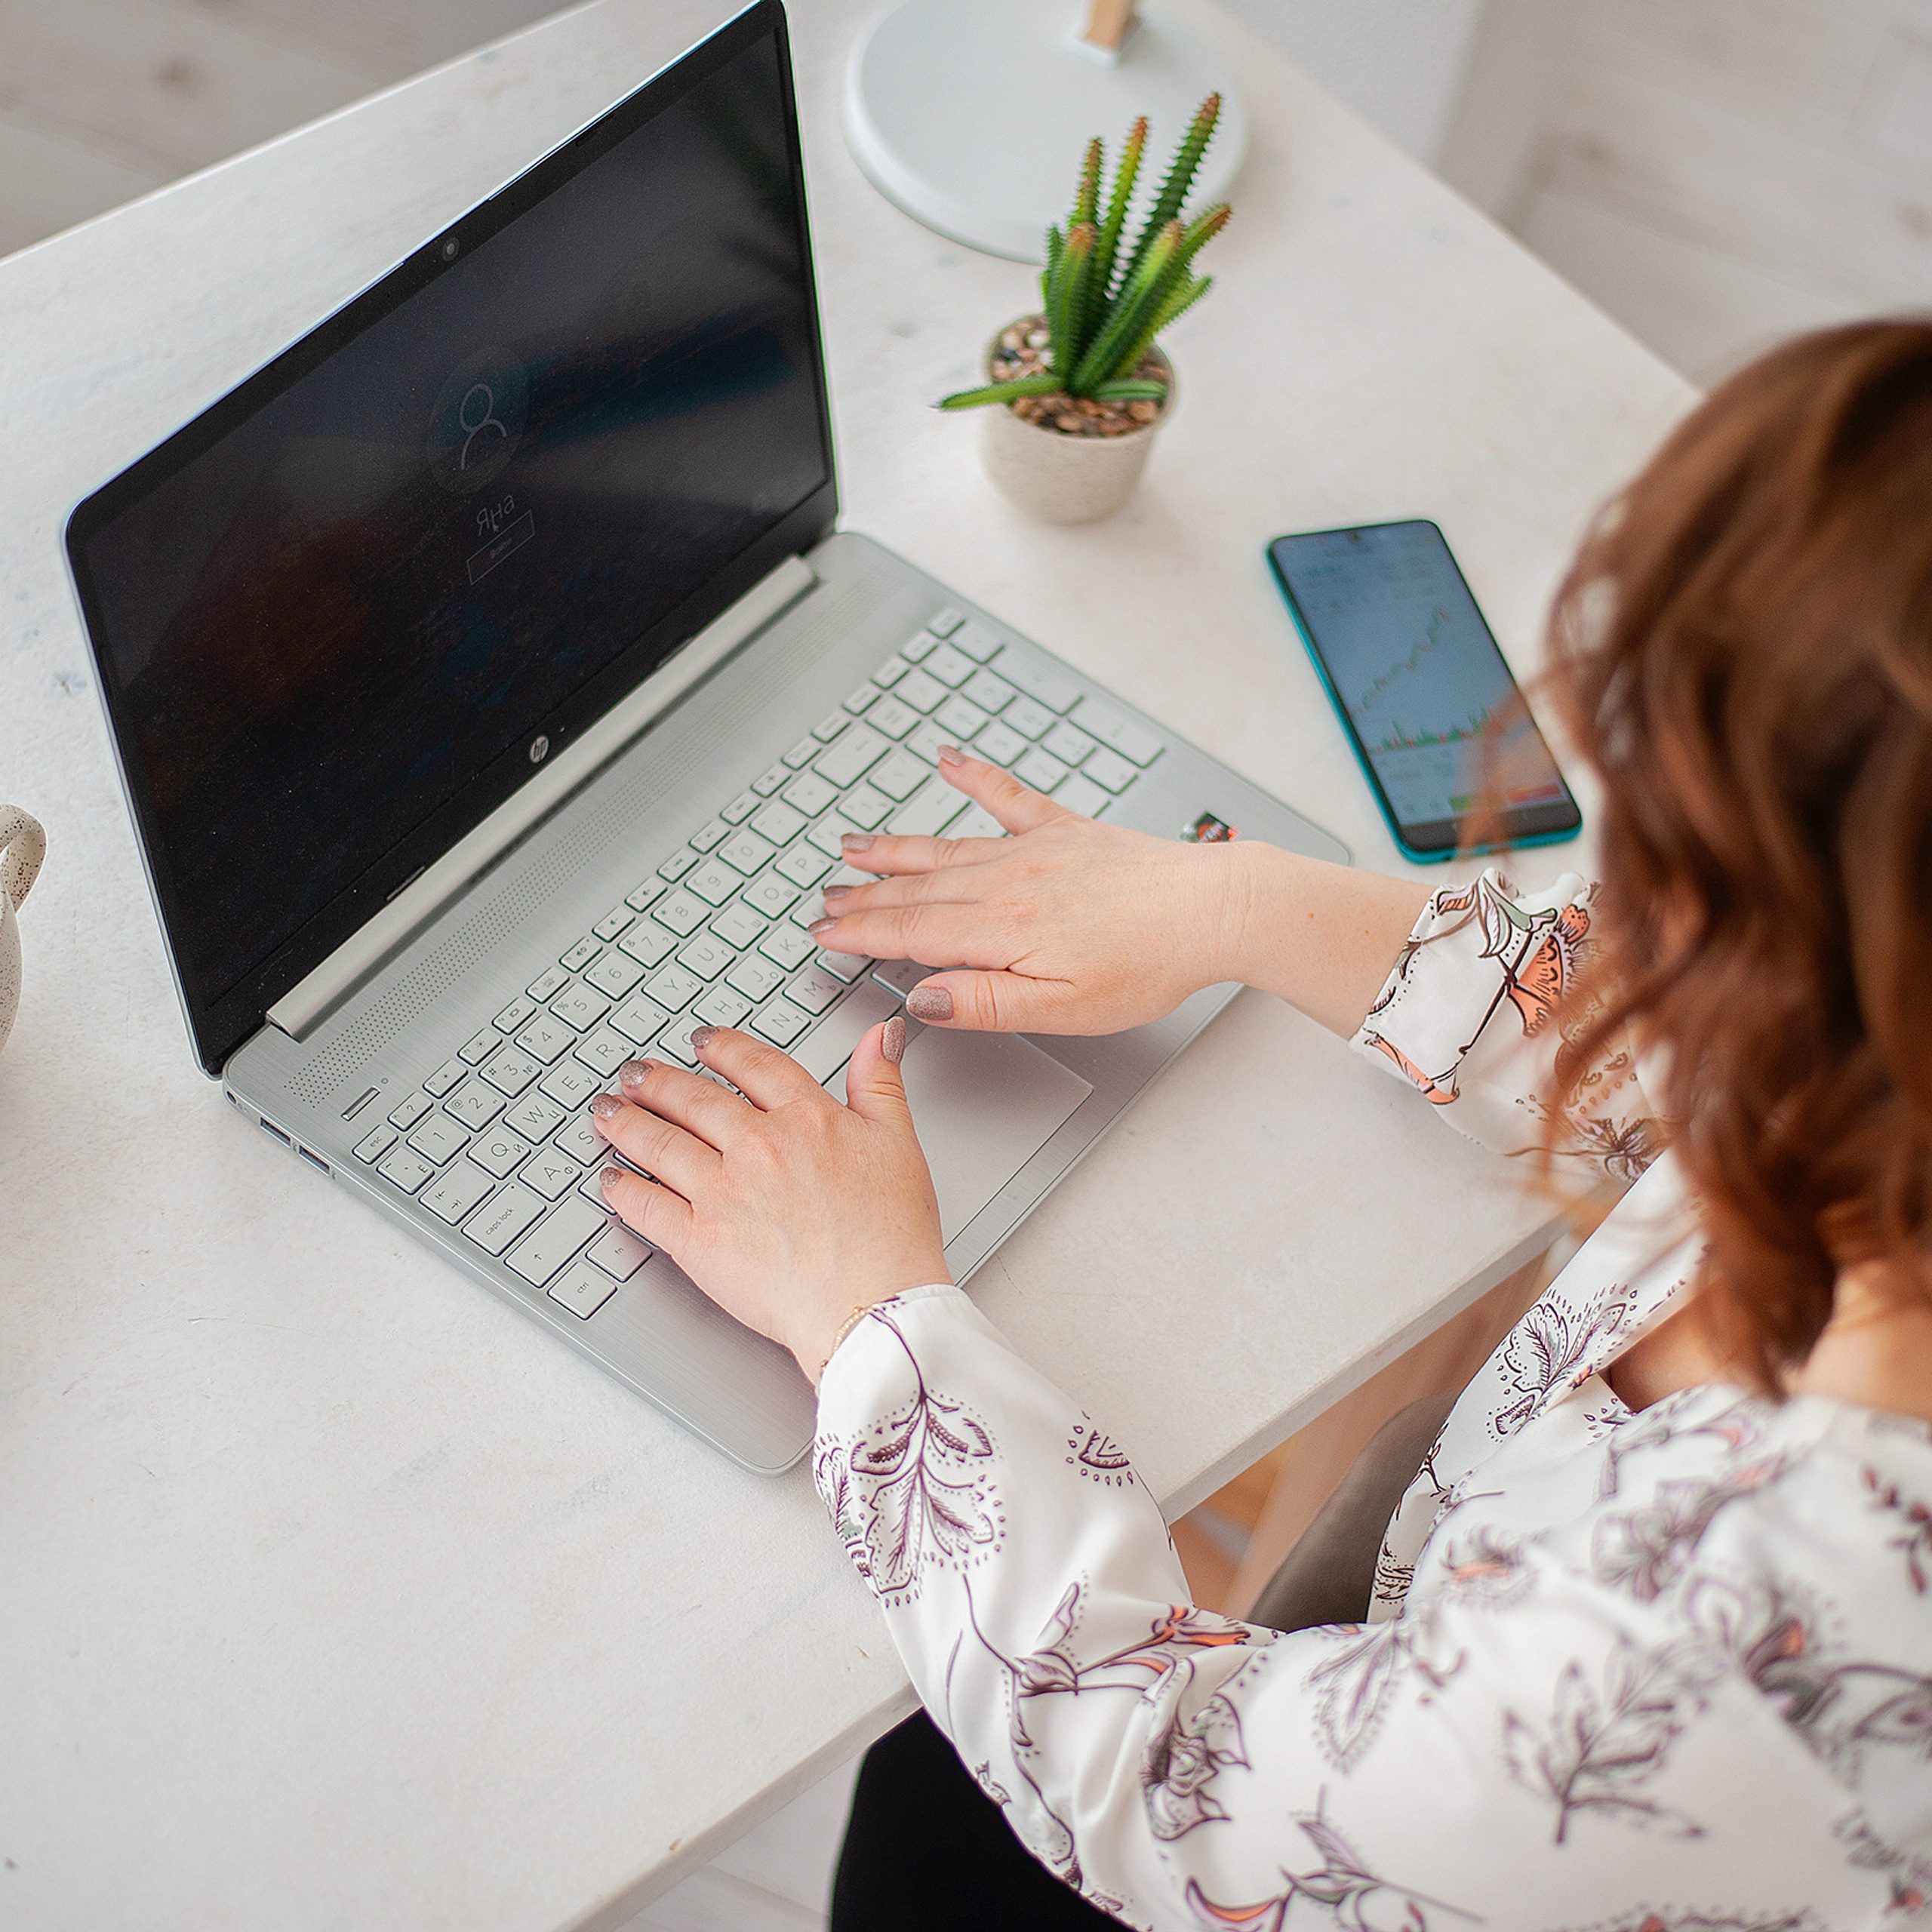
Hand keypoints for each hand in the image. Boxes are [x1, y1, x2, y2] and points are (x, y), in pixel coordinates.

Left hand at [590, 1020, 947, 1379]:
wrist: (874, 1304)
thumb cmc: (892, 1237)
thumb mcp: (900, 1143)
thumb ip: (881, 1083)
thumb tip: (880, 1036)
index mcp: (806, 1119)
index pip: (752, 1065)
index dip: (722, 1047)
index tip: (703, 1042)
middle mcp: (757, 1147)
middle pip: (693, 1099)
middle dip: (656, 1081)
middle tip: (636, 1074)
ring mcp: (722, 1192)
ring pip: (659, 1143)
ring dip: (627, 1123)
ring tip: (609, 1112)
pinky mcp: (697, 1241)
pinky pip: (646, 1206)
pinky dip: (622, 1190)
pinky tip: (610, 1180)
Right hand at [806, 746, 1248, 1033]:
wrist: (1214, 910)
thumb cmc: (1151, 964)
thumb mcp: (1064, 1009)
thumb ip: (986, 1003)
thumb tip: (923, 998)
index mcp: (1004, 930)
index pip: (910, 932)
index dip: (861, 934)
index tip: (825, 934)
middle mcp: (1010, 880)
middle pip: (918, 889)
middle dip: (864, 895)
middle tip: (824, 900)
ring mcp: (1036, 848)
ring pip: (946, 846)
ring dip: (894, 848)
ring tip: (853, 846)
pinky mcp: (1066, 828)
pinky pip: (1008, 796)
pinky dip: (975, 776)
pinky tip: (949, 760)